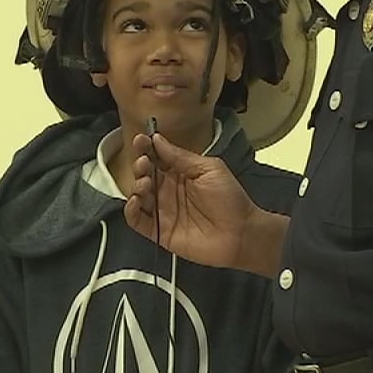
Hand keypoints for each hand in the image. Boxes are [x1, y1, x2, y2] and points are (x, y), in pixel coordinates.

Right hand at [122, 132, 259, 269]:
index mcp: (180, 173)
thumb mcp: (208, 169)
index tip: (142, 140)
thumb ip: (181, 156)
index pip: (156, 157)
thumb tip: (158, 140)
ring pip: (138, 195)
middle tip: (144, 162)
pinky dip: (130, 211)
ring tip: (145, 182)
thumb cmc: (230, 199)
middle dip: (140, 165)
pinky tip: (136, 201)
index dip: (146, 148)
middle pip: (143, 174)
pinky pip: (137, 221)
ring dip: (136, 185)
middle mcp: (168, 191)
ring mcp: (163, 211)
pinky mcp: (160, 232)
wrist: (241, 233)